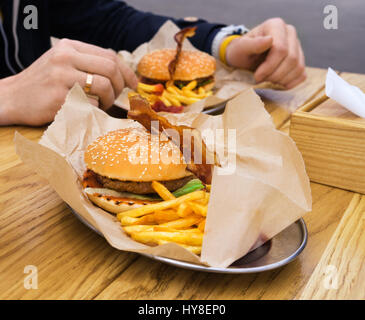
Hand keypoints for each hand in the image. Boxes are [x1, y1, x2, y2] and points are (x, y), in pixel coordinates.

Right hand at [0, 39, 137, 125]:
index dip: (126, 72)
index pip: (109, 55)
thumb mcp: (62, 63)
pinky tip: (86, 110)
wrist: (12, 98)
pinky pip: (91, 103)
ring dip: (109, 100)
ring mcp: (61, 76)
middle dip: (119, 86)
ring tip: (100, 105)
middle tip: (115, 97)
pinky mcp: (59, 97)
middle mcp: (65, 57)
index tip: (133, 84)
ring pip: (104, 86)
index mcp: (69, 47)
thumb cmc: (43, 84)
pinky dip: (95, 109)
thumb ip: (87, 63)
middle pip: (110, 69)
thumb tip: (120, 72)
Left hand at [225, 18, 305, 88]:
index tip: (256, 76)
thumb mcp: (240, 49)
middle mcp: (290, 33)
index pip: (281, 49)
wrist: (244, 60)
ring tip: (267, 81)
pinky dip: (289, 83)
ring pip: (298, 68)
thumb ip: (252, 44)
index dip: (269, 67)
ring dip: (281, 80)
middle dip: (274, 75)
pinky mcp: (300, 60)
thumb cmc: (241, 53)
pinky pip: (302, 75)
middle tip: (261, 80)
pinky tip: (276, 84)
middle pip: (291, 59)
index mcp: (276, 25)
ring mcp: (297, 46)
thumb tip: (269, 40)